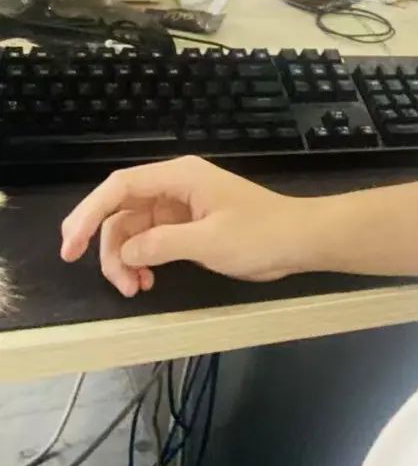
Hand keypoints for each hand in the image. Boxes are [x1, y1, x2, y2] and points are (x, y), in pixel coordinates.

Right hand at [60, 156, 308, 296]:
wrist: (298, 240)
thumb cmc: (259, 234)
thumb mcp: (208, 241)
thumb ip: (161, 244)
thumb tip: (126, 250)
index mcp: (179, 176)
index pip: (120, 187)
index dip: (89, 214)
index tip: (71, 246)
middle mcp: (174, 186)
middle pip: (121, 211)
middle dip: (109, 247)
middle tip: (115, 283)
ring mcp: (180, 206)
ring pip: (132, 229)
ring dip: (126, 260)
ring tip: (135, 289)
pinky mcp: (187, 225)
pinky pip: (150, 240)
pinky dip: (142, 261)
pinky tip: (147, 282)